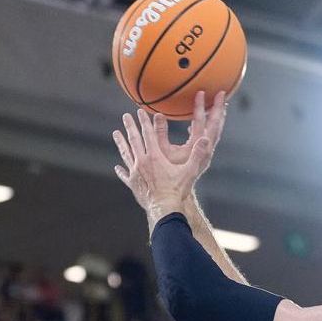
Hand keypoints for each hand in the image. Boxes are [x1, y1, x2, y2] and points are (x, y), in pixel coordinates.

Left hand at [112, 94, 225, 226]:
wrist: (164, 209)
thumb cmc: (177, 191)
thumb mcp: (190, 171)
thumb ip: (197, 154)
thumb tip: (206, 139)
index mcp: (155, 157)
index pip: (148, 134)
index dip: (144, 122)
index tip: (140, 111)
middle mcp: (142, 162)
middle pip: (134, 140)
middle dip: (130, 127)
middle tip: (125, 116)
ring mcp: (135, 173)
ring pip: (126, 154)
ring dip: (121, 143)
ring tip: (116, 133)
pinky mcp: (133, 185)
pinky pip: (125, 175)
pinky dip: (121, 170)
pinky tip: (117, 167)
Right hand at [150, 91, 228, 175]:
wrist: (176, 193)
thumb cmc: (168, 174)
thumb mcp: (161, 152)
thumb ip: (160, 133)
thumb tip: (158, 115)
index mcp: (196, 147)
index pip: (201, 122)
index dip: (201, 107)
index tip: (202, 93)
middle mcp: (205, 149)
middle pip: (215, 125)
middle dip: (218, 108)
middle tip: (222, 92)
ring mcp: (206, 152)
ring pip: (215, 131)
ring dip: (217, 117)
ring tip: (219, 104)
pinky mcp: (203, 155)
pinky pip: (210, 136)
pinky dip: (211, 126)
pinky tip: (203, 121)